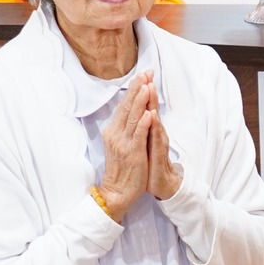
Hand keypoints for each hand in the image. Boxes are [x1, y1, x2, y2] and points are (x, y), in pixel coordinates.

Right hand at [97, 75, 153, 217]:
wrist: (117, 191)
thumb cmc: (122, 167)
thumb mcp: (120, 143)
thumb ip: (125, 126)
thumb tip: (128, 108)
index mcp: (113, 130)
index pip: (124, 105)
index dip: (134, 89)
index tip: (143, 75)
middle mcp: (116, 134)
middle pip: (127, 107)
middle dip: (137, 89)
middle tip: (146, 72)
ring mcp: (123, 143)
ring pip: (132, 118)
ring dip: (140, 101)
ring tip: (147, 86)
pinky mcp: (132, 153)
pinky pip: (138, 136)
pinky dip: (144, 124)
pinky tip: (149, 113)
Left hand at [143, 74, 182, 200]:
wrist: (161, 184)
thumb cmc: (150, 164)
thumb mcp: (143, 142)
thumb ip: (141, 127)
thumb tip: (135, 113)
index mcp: (149, 129)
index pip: (146, 107)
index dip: (144, 91)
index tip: (142, 73)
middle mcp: (155, 133)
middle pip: (151, 108)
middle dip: (149, 91)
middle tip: (148, 73)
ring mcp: (158, 143)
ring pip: (154, 120)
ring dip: (152, 103)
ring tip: (150, 88)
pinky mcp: (158, 155)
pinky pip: (155, 139)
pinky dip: (153, 126)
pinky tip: (152, 116)